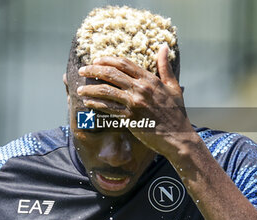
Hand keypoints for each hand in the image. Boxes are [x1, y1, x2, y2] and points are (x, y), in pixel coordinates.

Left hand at [77, 45, 194, 157]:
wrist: (177, 136)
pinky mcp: (129, 118)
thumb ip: (165, 66)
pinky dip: (95, 105)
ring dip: (90, 89)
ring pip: (106, 91)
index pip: (124, 63)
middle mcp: (140, 89)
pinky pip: (108, 108)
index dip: (107, 60)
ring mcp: (134, 103)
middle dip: (93, 70)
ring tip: (80, 90)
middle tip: (82, 70)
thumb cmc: (175, 112)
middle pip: (111, 74)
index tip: (96, 60)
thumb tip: (163, 46)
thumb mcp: (173, 86)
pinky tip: (88, 103)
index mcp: (150, 79)